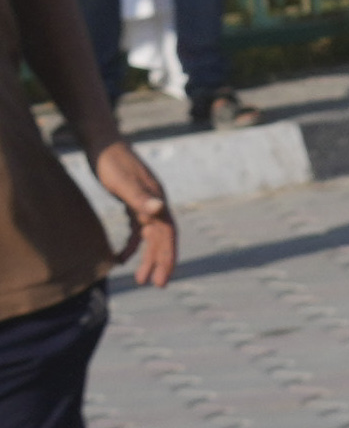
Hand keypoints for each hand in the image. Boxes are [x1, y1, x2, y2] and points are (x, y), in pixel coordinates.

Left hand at [88, 145, 172, 291]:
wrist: (100, 141)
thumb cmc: (110, 162)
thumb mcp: (122, 181)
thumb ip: (140, 197)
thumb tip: (160, 210)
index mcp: (157, 202)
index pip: (168, 235)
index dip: (168, 257)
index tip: (163, 278)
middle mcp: (156, 204)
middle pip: (162, 239)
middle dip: (160, 262)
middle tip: (154, 285)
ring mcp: (145, 203)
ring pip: (150, 236)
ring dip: (147, 257)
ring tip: (140, 279)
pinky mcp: (133, 203)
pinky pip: (137, 230)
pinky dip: (132, 244)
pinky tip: (120, 257)